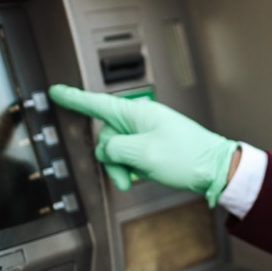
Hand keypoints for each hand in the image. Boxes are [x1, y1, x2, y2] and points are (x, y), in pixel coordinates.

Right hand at [48, 85, 237, 207]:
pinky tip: (142, 176)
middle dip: (110, 159)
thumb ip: (115, 149)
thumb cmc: (187, 158)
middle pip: (106, 135)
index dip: (74, 99)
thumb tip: (107, 149)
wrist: (215, 169)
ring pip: (116, 149)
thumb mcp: (144, 155)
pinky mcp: (152, 144)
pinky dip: (131, 168)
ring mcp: (146, 132)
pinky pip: (129, 155)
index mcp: (137, 113)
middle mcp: (139, 119)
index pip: (97, 103)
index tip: (56, 91)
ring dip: (121, 167)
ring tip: (136, 179)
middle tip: (124, 176)